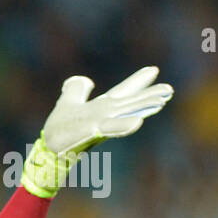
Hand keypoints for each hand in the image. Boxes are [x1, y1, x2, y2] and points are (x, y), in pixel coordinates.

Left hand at [22, 66, 173, 197]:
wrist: (48, 148)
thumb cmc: (59, 128)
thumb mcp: (68, 101)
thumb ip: (76, 90)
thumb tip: (83, 80)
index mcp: (102, 107)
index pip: (122, 91)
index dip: (137, 81)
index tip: (154, 69)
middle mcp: (105, 115)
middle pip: (130, 101)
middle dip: (150, 95)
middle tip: (169, 89)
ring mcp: (100, 123)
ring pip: (126, 112)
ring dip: (144, 106)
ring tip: (163, 100)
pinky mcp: (91, 132)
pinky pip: (109, 129)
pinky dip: (123, 126)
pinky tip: (138, 122)